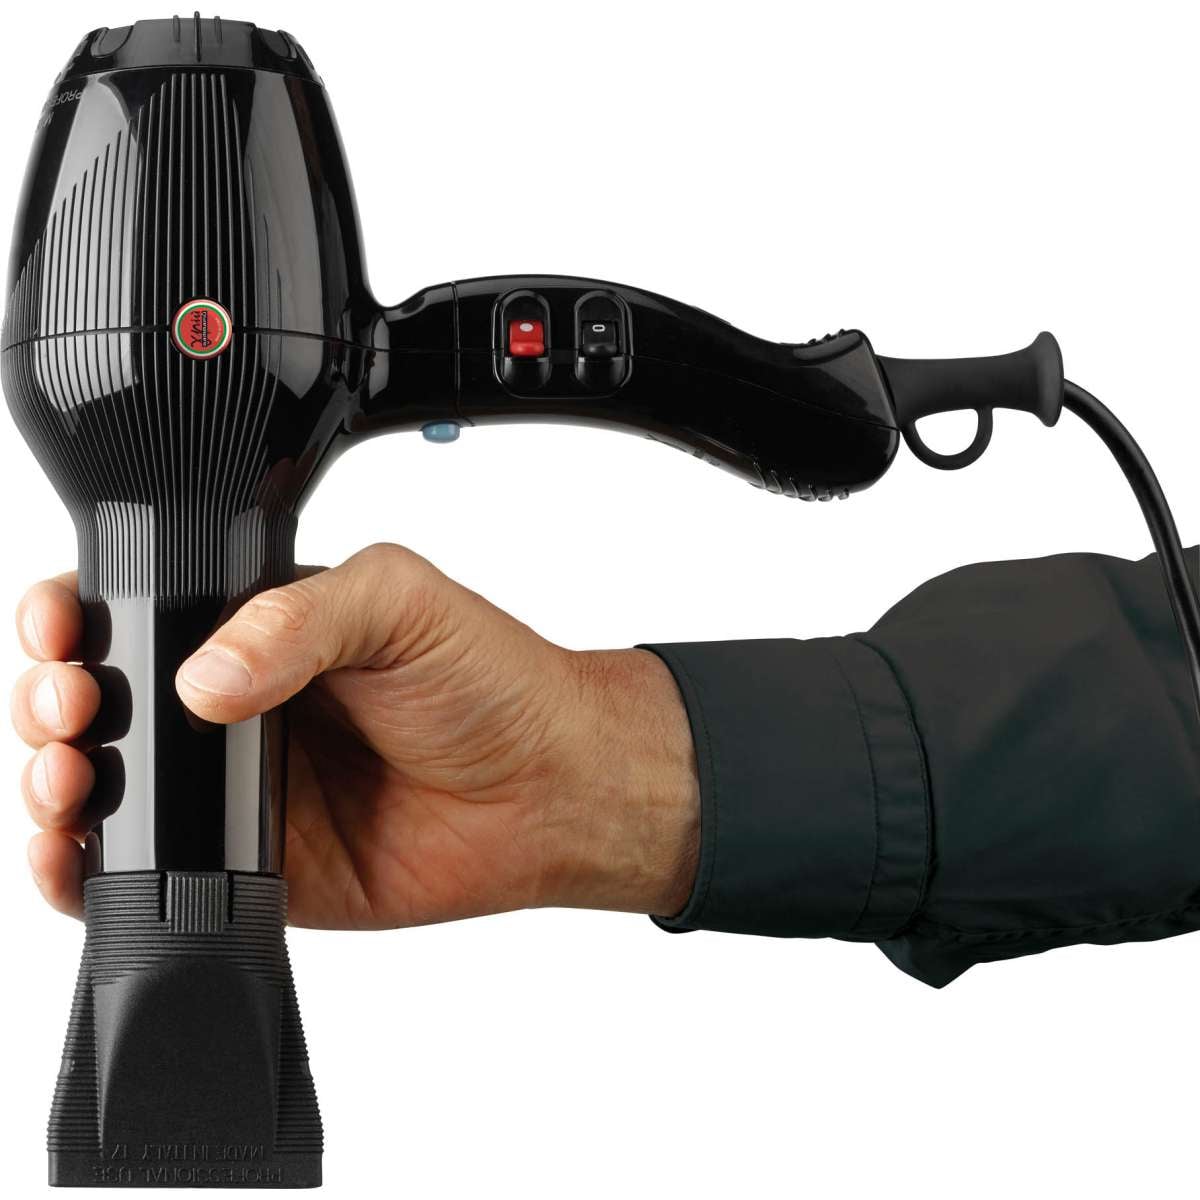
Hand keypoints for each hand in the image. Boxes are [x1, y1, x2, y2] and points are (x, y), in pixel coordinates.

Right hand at [12, 544, 698, 927]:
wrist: (547, 788)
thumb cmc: (489, 680)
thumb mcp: (398, 604)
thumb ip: (300, 619)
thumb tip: (204, 676)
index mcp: (259, 629)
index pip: (136, 613)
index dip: (77, 617)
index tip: (64, 629)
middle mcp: (235, 707)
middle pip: (99, 702)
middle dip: (52, 701)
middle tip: (74, 709)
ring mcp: (237, 790)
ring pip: (105, 789)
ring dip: (54, 784)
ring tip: (69, 779)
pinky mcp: (251, 865)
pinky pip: (145, 873)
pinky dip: (85, 872)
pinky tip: (73, 855)